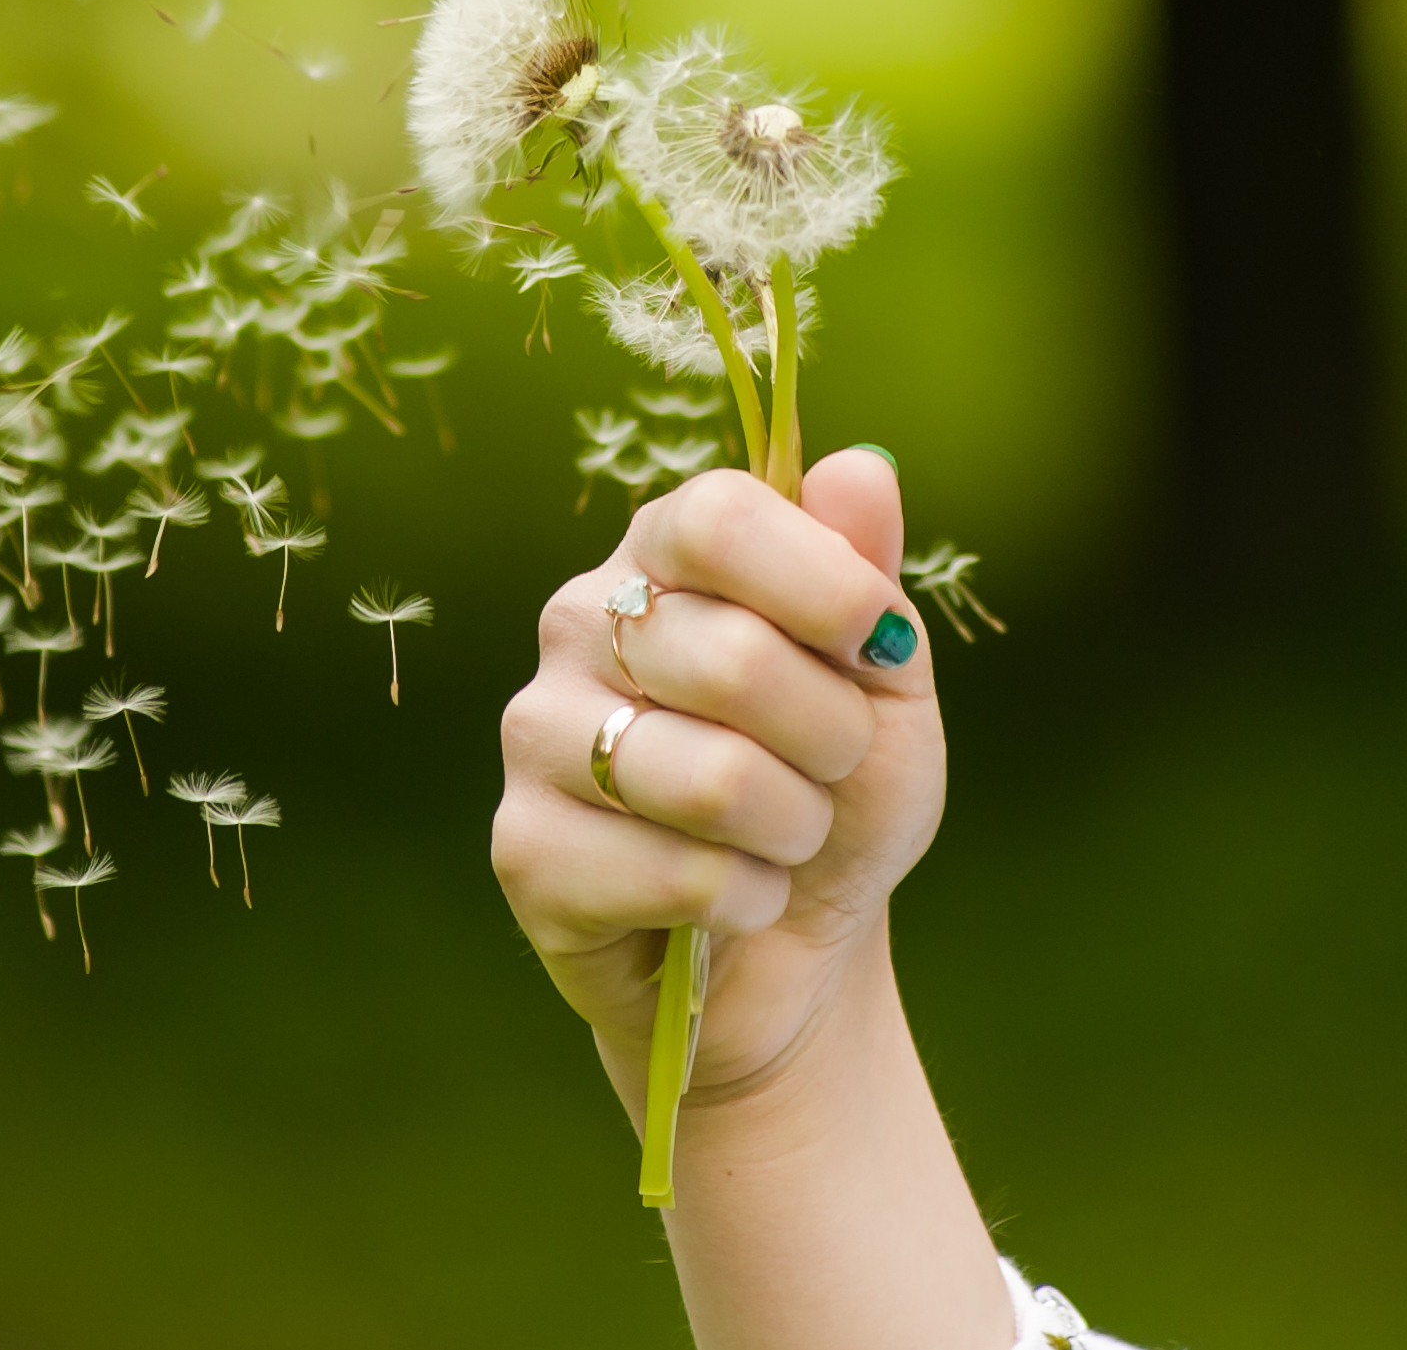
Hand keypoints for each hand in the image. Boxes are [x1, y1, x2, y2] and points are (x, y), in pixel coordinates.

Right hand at [491, 448, 943, 1110]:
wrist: (792, 941)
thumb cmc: (834, 789)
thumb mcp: (883, 682)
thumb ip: (867, 575)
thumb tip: (862, 465)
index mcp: (659, 555)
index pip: (716, 517)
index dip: (819, 582)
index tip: (878, 645)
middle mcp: (576, 623)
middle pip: (729, 655)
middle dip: (831, 739)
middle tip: (829, 770)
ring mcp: (535, 734)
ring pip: (709, 779)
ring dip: (792, 830)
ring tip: (780, 838)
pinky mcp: (523, 848)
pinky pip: (677, 875)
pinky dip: (744, 901)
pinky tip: (728, 899)